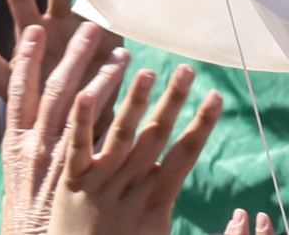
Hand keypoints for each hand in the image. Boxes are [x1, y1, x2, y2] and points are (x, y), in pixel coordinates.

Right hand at [0, 23, 129, 234]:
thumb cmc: (24, 218)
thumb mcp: (10, 175)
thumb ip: (7, 134)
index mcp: (14, 147)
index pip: (17, 93)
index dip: (27, 60)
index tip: (34, 30)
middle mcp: (38, 152)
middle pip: (57, 92)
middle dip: (73, 57)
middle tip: (90, 26)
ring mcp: (66, 165)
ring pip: (89, 113)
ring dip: (106, 80)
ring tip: (125, 54)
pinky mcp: (92, 182)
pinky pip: (110, 143)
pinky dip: (124, 117)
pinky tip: (141, 98)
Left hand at [50, 64, 222, 234]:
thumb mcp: (157, 230)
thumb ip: (170, 200)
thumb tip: (212, 201)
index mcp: (157, 200)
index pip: (185, 155)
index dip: (202, 125)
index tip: (216, 97)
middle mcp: (131, 187)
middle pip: (156, 136)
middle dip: (173, 101)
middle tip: (188, 69)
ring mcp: (100, 183)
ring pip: (121, 136)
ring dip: (135, 103)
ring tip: (147, 72)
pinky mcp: (72, 184)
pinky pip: (77, 149)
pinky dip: (81, 122)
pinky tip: (85, 93)